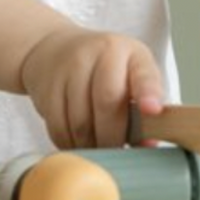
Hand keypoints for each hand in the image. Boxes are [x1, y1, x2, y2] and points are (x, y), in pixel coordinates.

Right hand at [19, 28, 164, 149]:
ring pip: (80, 121)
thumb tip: (147, 144)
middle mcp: (100, 53)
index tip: (152, 110)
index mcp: (130, 52)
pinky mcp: (47, 86)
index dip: (148, 92)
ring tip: (98, 148)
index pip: (142, 73)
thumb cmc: (103, 68)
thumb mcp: (130, 72)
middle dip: (113, 136)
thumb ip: (144, 104)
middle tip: (117, 150)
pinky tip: (78, 142)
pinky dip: (69, 143)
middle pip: (107, 102)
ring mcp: (70, 67)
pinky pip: (58, 127)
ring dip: (90, 144)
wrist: (54, 48)